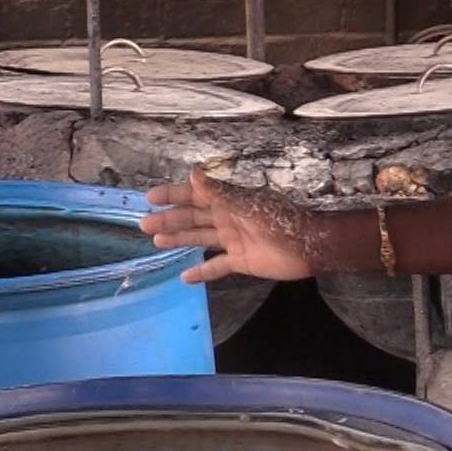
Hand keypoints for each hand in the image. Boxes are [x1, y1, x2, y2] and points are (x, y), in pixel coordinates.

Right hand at [140, 171, 320, 283]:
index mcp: (229, 201)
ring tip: (156, 242)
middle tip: (143, 225)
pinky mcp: (241, 261)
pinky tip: (184, 277)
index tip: (150, 197)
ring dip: (179, 239)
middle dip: (170, 220)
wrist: (308, 246)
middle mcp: (228, 219)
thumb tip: (192, 173)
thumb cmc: (279, 221)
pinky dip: (201, 272)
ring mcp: (233, 240)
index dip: (173, 195)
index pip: (195, 196)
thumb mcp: (246, 205)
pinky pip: (216, 266)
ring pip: (200, 239)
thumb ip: (218, 192)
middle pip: (193, 218)